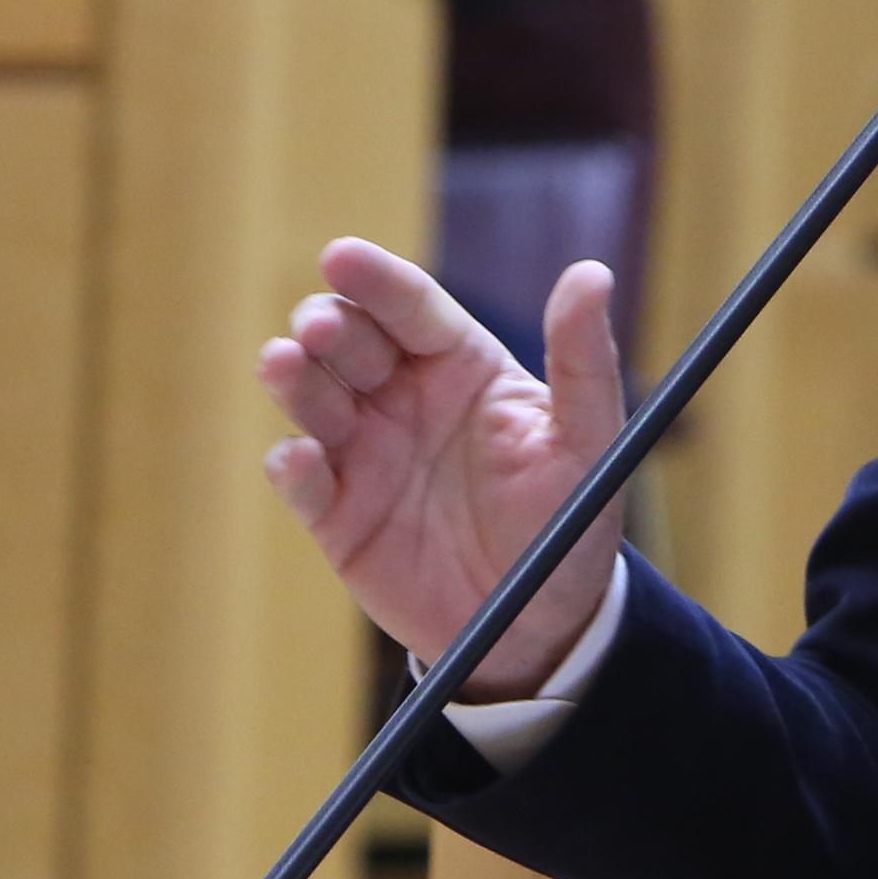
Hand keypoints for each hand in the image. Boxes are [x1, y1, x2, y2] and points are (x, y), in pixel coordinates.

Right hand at [261, 241, 626, 696]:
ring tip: (284, 363)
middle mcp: (403, 397)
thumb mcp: (587, 440)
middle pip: (349, 342)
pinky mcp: (337, 514)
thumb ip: (584, 360)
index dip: (375, 279)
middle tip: (319, 326)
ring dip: (294, 379)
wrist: (538, 624)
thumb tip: (593, 272)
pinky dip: (293, 465)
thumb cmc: (567, 519)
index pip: (410, 307)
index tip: (341, 254)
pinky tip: (298, 458)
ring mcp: (364, 452)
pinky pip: (303, 480)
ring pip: (313, 398)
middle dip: (326, 325)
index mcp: (460, 364)